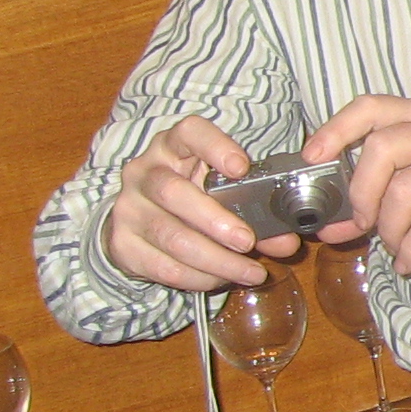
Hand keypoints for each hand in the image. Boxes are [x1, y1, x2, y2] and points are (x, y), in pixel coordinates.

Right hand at [102, 118, 297, 290]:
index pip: (189, 132)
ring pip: (171, 236)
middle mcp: (145, 173)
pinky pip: (163, 266)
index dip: (215, 147)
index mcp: (174, 147)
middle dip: (215, 220)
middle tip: (248, 241)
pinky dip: (198, 277)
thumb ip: (258, 212)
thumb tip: (288, 241)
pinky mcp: (122, 245)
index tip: (241, 168)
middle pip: (173, 192)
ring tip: (250, 272)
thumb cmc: (193, 198)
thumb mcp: (221, 192)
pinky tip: (221, 279)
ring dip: (216, 259)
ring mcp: (129, 209)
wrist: (138, 223)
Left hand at [302, 97, 410, 276]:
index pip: (371, 107)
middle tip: (361, 221)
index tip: (313, 158)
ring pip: (403, 190)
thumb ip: (378, 190)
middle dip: (360, 193)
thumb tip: (328, 225)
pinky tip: (409, 260)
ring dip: (388, 229)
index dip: (335, 130)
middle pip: (380, 148)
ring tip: (394, 245)